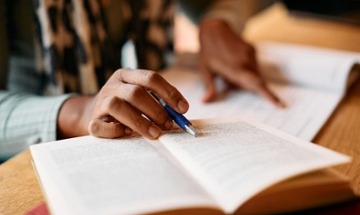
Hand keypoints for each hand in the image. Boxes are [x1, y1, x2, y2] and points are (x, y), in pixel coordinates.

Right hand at [57, 69, 188, 138]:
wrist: (94, 113)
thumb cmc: (127, 106)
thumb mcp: (142, 98)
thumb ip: (160, 102)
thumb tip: (181, 114)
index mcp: (127, 75)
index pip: (151, 78)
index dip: (169, 93)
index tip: (183, 109)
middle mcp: (113, 85)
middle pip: (135, 93)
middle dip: (156, 110)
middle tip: (169, 125)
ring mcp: (100, 102)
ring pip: (117, 106)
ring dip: (139, 121)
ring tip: (155, 133)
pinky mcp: (91, 120)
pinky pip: (101, 126)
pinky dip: (116, 131)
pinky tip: (128, 134)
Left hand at [198, 19, 283, 106]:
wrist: (214, 29)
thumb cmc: (207, 51)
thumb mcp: (205, 70)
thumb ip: (209, 87)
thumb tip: (205, 101)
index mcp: (235, 69)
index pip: (256, 84)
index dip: (269, 95)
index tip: (280, 105)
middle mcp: (246, 61)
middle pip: (256, 82)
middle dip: (248, 86)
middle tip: (229, 78)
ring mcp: (250, 54)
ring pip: (254, 74)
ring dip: (245, 77)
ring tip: (228, 68)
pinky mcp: (253, 49)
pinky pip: (253, 65)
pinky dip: (246, 69)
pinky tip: (233, 63)